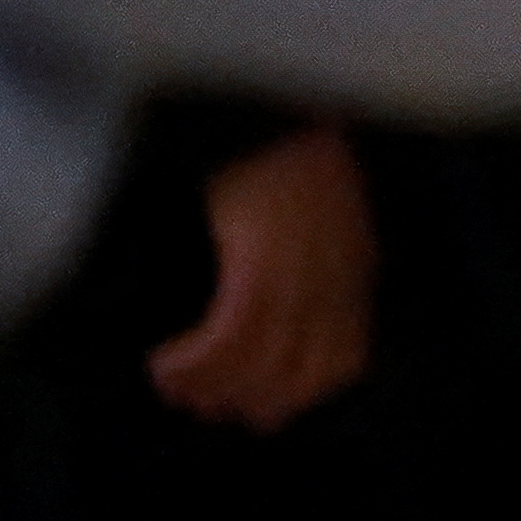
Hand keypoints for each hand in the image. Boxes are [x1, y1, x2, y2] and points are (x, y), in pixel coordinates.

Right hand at [147, 124, 375, 432]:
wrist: (280, 109)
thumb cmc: (294, 154)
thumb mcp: (328, 213)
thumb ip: (322, 262)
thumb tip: (288, 315)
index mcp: (355, 271)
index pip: (342, 361)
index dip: (301, 396)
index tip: (264, 412)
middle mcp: (334, 282)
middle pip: (298, 374)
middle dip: (251, 401)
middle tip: (209, 409)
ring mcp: (299, 274)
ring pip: (258, 362)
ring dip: (210, 386)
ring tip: (175, 389)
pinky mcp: (258, 262)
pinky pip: (228, 335)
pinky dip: (195, 361)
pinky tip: (166, 365)